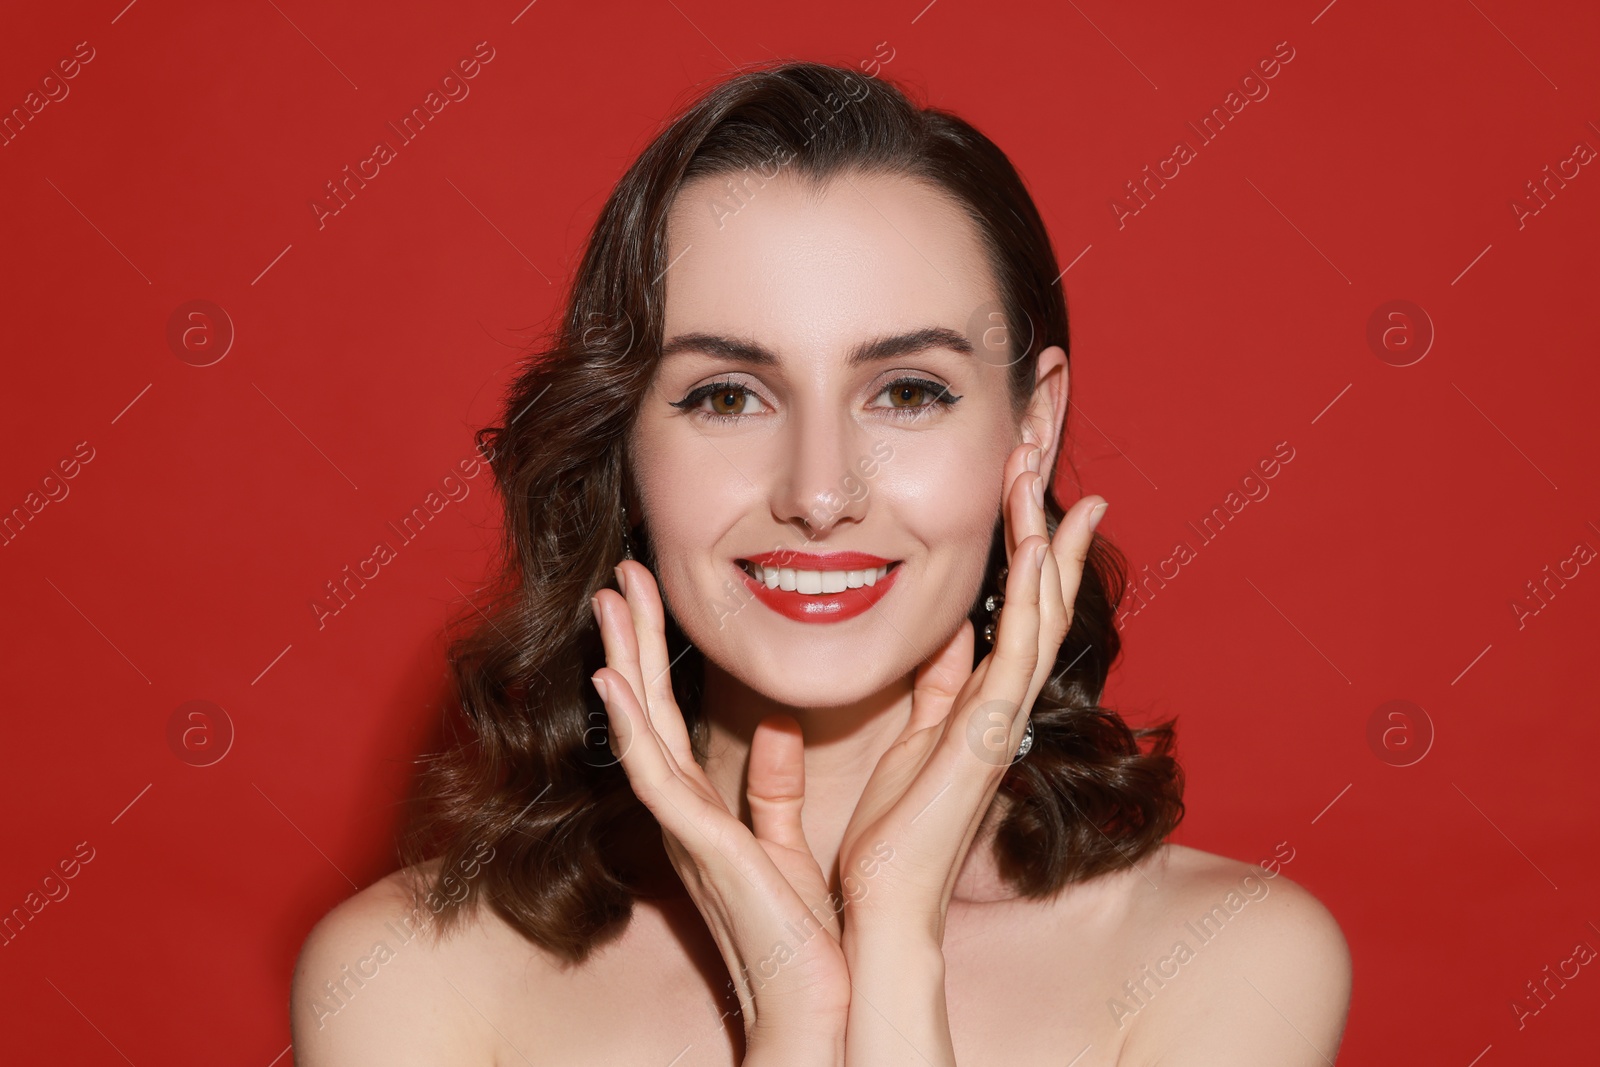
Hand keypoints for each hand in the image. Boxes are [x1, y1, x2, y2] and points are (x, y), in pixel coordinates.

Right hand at [591, 561, 850, 1054]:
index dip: (656, 653)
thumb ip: (775, 785)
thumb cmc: (798, 930)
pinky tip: (614, 682)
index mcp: (703, 806)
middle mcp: (681, 810)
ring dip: (622, 662)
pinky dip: (632, 728)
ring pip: (641, 728)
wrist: (810, 999)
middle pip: (646, 707)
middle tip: (623, 575)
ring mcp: (683, 828)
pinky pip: (657, 777)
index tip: (652, 595)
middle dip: (633, 639)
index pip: (670, 713)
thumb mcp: (786, 840)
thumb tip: (776, 725)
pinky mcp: (700, 846)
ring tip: (609, 604)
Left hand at [836, 441, 1105, 944]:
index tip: (1028, 487)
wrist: (882, 910)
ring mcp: (999, 720)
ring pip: (1037, 612)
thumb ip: (930, 688)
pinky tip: (1036, 541)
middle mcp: (998, 705)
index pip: (1011, 607)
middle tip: (1047, 455)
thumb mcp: (907, 741)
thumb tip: (944, 634)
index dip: (1026, 546)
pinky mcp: (986, 737)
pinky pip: (1017, 652)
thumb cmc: (887, 839)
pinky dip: (1032, 594)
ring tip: (1045, 474)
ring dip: (1042, 541)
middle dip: (1043, 524)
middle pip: (1036, 596)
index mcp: (975, 703)